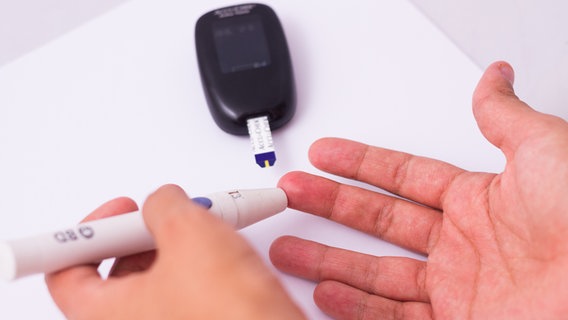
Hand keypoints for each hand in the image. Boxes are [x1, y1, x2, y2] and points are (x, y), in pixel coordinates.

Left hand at [46, 185, 304, 319]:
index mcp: (105, 315)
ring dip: (175, 245)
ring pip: (156, 279)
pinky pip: (186, 290)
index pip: (66, 271)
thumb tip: (163, 198)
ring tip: (202, 226)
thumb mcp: (189, 233)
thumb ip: (164, 205)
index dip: (88, 233)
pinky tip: (221, 249)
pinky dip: (198, 265)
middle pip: (115, 271)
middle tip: (163, 215)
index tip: (117, 212)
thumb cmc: (230, 315)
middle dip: (141, 233)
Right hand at [270, 62, 567, 318]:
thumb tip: (495, 78)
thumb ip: (504, 117)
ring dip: (329, 260)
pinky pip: (393, 318)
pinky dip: (355, 307)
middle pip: (377, 223)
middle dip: (329, 206)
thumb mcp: (548, 153)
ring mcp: (459, 292)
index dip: (359, 163)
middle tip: (291, 195)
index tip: (324, 155)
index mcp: (479, 202)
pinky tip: (327, 293)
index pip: (402, 177)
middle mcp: (464, 247)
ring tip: (290, 249)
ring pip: (376, 273)